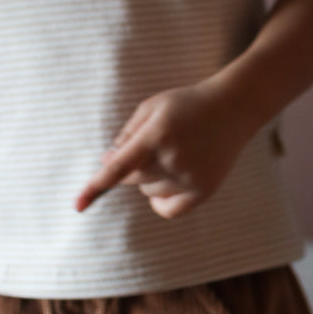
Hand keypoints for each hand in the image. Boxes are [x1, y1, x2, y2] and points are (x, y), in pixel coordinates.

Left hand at [75, 79, 251, 218]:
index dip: (96, 185)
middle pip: (133, 178)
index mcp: (159, 132)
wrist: (234, 108)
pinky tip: (166, 183)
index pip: (121, 166)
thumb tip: (106, 164)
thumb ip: (127, 133)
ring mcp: (192, 177)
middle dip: (133, 165)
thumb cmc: (187, 104)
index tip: (78, 205)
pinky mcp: (204, 190)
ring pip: (148, 192)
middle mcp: (175, 157)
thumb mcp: (153, 106)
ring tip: (172, 154)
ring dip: (149, 178)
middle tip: (152, 144)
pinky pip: (168, 209)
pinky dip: (160, 200)